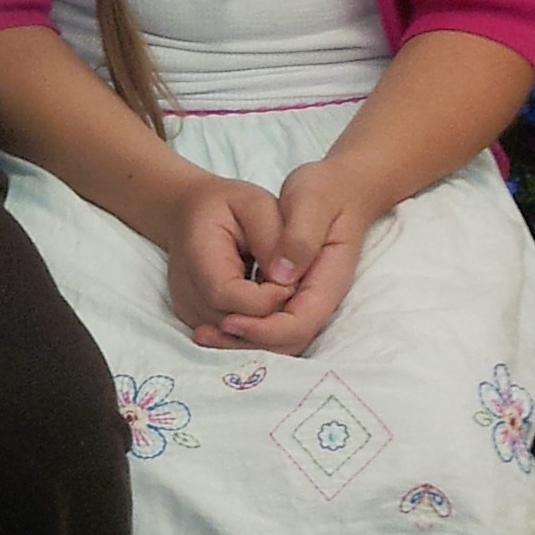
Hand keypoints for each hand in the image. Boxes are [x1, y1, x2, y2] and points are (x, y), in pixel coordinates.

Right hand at [164, 175, 300, 347]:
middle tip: (293, 290)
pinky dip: (256, 326)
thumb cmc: (227, 206)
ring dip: (267, 323)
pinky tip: (265, 300)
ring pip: (235, 338)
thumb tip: (288, 281)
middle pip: (234, 325)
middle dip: (273, 316)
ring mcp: (189, 310)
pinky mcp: (197, 320)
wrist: (190, 213)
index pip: (230, 297)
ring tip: (278, 291)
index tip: (292, 280)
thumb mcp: (257, 204)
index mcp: (198, 256)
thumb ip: (275, 238)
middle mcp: (186, 291)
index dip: (268, 299)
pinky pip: (232, 337)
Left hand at [211, 159, 373, 355]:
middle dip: (244, 344)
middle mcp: (315, 300)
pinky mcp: (285, 299)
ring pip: (271, 342)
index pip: (299, 325)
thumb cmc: (322, 192)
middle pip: (284, 344)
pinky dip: (237, 329)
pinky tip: (209, 320)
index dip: (263, 330)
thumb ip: (300, 237)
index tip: (228, 319)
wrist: (333, 190)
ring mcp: (301, 302)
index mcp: (326, 282)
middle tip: (203, 334)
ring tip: (201, 332)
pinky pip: (262, 327)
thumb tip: (282, 277)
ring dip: (236, 342)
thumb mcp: (312, 201)